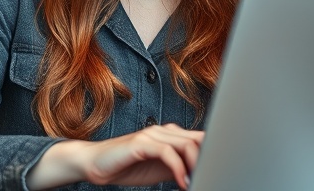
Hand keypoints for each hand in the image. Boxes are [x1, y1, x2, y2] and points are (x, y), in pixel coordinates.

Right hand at [26, 123, 203, 189]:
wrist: (94, 164)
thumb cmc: (127, 166)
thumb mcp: (159, 168)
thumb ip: (179, 167)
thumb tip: (202, 173)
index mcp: (170, 135)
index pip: (200, 138)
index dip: (213, 152)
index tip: (219, 171)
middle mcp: (163, 130)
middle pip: (198, 140)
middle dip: (209, 160)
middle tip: (214, 177)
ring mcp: (152, 134)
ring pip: (186, 145)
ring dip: (197, 166)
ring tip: (198, 182)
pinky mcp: (141, 142)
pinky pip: (167, 153)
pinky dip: (179, 168)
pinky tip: (182, 182)